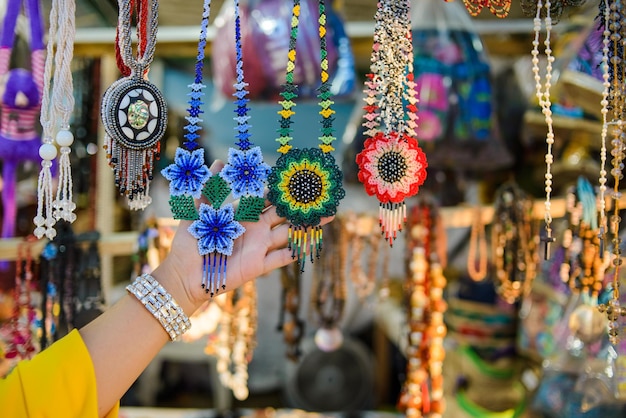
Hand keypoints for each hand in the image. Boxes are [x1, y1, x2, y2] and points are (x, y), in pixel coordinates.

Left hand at [153, 160, 333, 313]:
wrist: (186, 273)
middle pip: (283, 215)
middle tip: (321, 196)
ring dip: (306, 226)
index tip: (298, 179)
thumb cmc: (190, 241)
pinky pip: (281, 258)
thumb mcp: (198, 210)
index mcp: (243, 214)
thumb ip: (210, 188)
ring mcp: (259, 247)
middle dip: (301, 207)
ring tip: (326, 217)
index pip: (267, 199)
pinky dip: (297, 252)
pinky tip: (313, 244)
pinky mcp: (258, 265)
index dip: (282, 190)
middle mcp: (255, 229)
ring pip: (288, 234)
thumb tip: (220, 161)